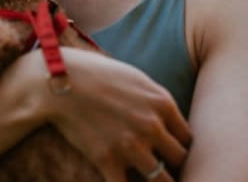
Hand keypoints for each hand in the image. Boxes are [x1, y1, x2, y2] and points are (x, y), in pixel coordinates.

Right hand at [39, 48, 191, 181]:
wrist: (59, 81)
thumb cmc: (97, 75)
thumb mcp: (137, 79)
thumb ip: (157, 101)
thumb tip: (169, 119)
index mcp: (163, 104)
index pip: (189, 138)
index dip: (180, 148)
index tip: (170, 153)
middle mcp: (152, 126)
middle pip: (180, 160)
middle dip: (173, 166)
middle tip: (162, 168)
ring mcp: (131, 145)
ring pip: (162, 180)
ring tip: (146, 179)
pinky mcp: (108, 160)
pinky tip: (123, 181)